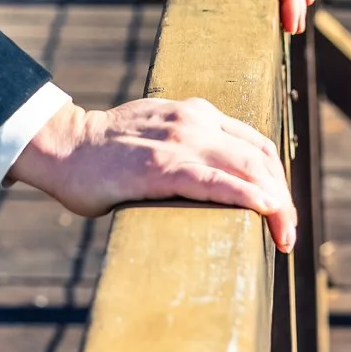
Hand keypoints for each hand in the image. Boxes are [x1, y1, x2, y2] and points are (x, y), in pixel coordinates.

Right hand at [7, 98, 297, 247]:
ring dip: (276, 204)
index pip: (257, 145)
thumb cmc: (106, 153)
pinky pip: (215, 181)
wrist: (62, 147)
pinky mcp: (160, 167)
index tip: (282, 213)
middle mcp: (194, 121)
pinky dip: (247, 196)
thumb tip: (217, 185)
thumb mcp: (158, 136)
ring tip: (282, 237)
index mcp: (196, 114)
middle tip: (288, 235)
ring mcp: (178, 142)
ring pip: (249, 168)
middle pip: (261, 158)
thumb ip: (188, 149)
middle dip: (284, 199)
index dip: (279, 179)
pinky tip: (265, 211)